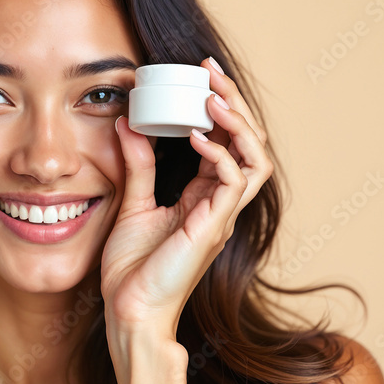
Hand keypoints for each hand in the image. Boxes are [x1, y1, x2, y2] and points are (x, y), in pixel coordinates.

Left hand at [100, 57, 273, 338]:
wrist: (130, 311)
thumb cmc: (132, 270)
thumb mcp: (132, 204)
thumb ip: (137, 166)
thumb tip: (129, 124)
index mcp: (205, 197)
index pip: (227, 143)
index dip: (221, 108)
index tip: (201, 76)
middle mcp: (220, 204)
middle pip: (249, 144)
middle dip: (234, 103)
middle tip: (211, 72)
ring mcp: (221, 216)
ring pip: (255, 159)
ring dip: (238, 123)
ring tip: (214, 96)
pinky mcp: (213, 227)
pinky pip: (232, 181)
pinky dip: (221, 153)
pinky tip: (199, 136)